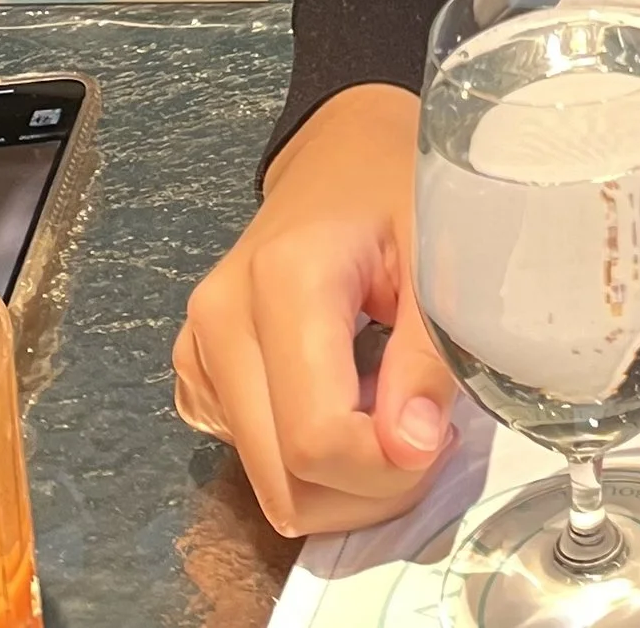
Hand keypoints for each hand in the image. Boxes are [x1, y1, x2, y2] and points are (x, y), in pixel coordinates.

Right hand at [173, 86, 453, 538]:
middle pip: (284, 479)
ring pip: (265, 484)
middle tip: (428, 437)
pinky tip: (349, 404)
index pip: (314, 437)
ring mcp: (198, 350)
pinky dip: (308, 460)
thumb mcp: (440, 248)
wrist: (342, 148)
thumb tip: (412, 449)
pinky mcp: (196, 372)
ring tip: (395, 416)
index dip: (385, 469)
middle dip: (367, 490)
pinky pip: (251, 459)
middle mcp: (220, 321)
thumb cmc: (399, 184)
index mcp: (282, 281)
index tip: (442, 437)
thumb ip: (429, 352)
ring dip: (341, 483)